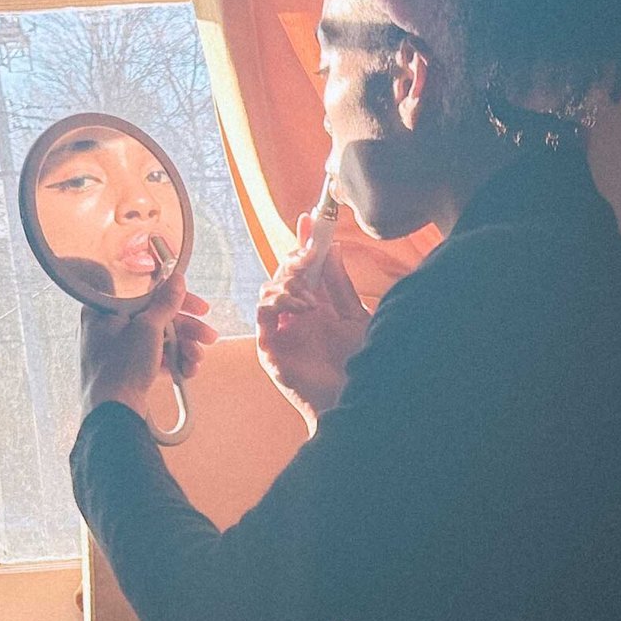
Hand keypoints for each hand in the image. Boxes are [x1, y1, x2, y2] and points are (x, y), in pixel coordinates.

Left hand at [79, 273, 217, 422]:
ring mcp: (115, 352)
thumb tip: (176, 278)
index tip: (201, 308)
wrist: (112, 414)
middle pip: (155, 319)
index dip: (178, 301)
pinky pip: (152, 359)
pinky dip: (171, 363)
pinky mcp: (125, 372)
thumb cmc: (121, 367)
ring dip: (183, 348)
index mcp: (103, 311)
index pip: (147, 295)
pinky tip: (187, 371)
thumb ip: (165, 302)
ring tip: (197, 360)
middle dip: (186, 331)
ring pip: (157, 341)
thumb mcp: (148, 328)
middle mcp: (106, 328)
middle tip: (209, 337)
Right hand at [256, 217, 369, 432]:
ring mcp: (281, 332)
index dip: (304, 243)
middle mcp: (295, 317)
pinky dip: (280, 303)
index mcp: (315, 306)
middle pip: (283, 275)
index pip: (304, 268)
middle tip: (311, 255)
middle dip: (295, 260)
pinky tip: (304, 308)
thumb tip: (332, 248)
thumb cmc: (358, 365)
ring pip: (268, 290)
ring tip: (311, 296)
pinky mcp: (270, 349)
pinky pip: (263, 314)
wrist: (355, 400)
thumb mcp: (354, 317)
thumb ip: (340, 284)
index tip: (309, 220)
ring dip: (288, 284)